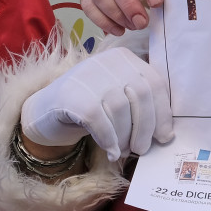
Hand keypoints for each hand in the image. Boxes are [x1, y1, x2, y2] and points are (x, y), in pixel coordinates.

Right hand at [21, 48, 173, 162]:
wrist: (44, 111)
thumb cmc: (89, 107)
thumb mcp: (117, 96)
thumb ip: (139, 103)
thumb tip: (165, 132)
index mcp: (124, 58)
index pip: (154, 83)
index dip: (163, 112)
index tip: (165, 136)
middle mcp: (107, 61)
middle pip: (141, 95)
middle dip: (146, 126)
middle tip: (143, 148)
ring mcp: (88, 76)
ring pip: (121, 109)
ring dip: (126, 136)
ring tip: (125, 150)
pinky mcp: (72, 96)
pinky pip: (99, 121)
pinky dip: (109, 140)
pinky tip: (112, 152)